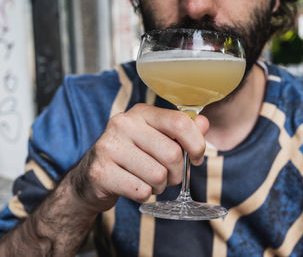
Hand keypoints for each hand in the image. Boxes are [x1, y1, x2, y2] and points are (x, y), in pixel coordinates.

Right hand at [69, 104, 208, 212]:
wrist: (91, 177)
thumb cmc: (131, 156)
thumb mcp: (156, 138)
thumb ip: (182, 130)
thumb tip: (204, 123)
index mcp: (141, 112)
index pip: (180, 123)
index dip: (196, 145)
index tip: (196, 158)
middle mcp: (123, 124)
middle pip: (173, 154)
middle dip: (176, 173)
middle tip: (167, 176)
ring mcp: (109, 147)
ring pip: (158, 175)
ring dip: (159, 186)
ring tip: (147, 180)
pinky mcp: (101, 172)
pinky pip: (141, 191)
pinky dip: (144, 195)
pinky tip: (133, 187)